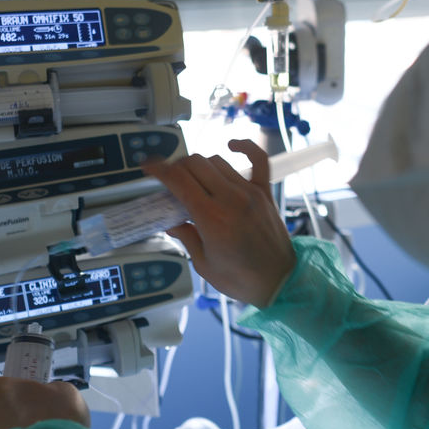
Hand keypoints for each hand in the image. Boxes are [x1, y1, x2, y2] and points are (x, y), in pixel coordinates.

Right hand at [143, 139, 296, 307]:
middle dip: (177, 168)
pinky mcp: (265, 192)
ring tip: (195, 180)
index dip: (159, 169)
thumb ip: (186, 237)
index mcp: (211, 218)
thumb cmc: (242, 279)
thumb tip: (172, 222)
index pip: (178, 180)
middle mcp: (231, 199)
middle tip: (171, 182)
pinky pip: (258, 159)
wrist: (279, 282)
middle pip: (195, 165)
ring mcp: (250, 193)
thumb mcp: (204, 264)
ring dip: (201, 166)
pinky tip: (232, 145)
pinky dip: (245, 147)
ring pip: (217, 161)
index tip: (149, 167)